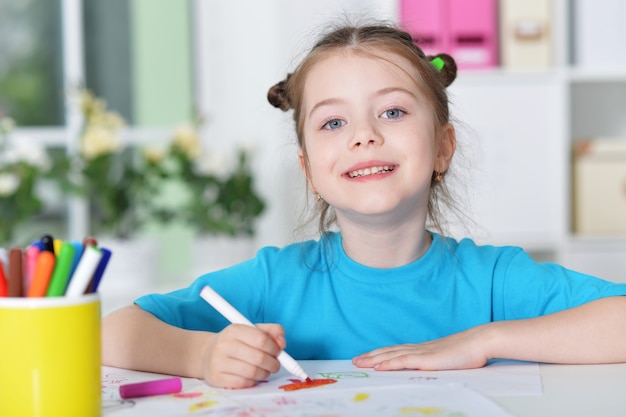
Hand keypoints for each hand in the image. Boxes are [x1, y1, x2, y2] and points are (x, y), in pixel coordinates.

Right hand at [200, 323, 285, 387]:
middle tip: (275, 364)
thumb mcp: (252, 330)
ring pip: (252, 372)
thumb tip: (282, 343)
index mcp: (234, 329)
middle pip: (259, 358)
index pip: (261, 339)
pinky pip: (243, 383)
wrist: (207, 354)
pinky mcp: (216, 378)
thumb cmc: (237, 342)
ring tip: (265, 370)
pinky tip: (253, 376)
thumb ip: (272, 331)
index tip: (278, 351)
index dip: (274, 348)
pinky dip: (253, 381)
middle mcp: (224, 344)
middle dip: (273, 363)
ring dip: (265, 373)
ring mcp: (218, 362)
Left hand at [352, 325, 491, 370]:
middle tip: (355, 361)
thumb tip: (434, 368)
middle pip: (389, 351)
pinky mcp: (426, 359)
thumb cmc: (470, 351)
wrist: (481, 341)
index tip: (368, 357)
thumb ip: (439, 362)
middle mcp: (419, 348)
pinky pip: (403, 361)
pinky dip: (388, 363)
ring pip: (391, 355)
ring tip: (359, 363)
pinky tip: (378, 366)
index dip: (381, 354)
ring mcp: (422, 353)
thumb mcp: (450, 358)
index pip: (397, 350)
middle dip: (371, 356)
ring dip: (374, 359)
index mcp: (424, 349)